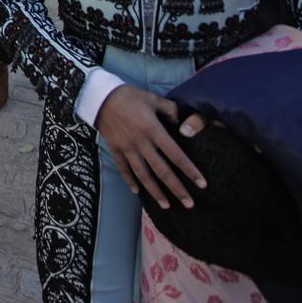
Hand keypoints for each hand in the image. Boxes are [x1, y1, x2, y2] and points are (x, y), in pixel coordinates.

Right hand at [96, 86, 208, 209]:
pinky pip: (123, 169)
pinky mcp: (115, 149)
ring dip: (155, 192)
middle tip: (189, 204)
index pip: (176, 154)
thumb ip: (170, 110)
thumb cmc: (129, 96)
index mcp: (153, 130)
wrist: (99, 97)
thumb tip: (181, 123)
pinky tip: (137, 193)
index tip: (202, 184)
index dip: (190, 170)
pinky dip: (130, 181)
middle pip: (162, 170)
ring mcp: (127, 148)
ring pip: (143, 175)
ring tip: (166, 206)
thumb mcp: (153, 98)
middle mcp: (141, 143)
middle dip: (177, 189)